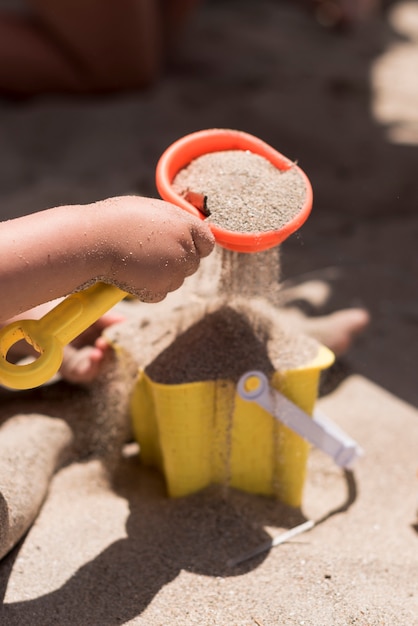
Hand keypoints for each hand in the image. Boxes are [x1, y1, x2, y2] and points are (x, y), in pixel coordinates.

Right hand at [97, 196, 214, 301]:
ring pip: (176, 280)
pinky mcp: (159, 289)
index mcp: (186, 224)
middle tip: (150, 254)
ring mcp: (174, 271)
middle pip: (192, 264)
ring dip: (161, 275)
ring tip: (136, 260)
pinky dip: (147, 288)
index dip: (195, 245)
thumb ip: (173, 223)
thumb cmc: (116, 220)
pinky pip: (160, 292)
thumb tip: (184, 232)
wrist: (93, 240)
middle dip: (176, 262)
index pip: (207, 242)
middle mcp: (185, 248)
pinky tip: (131, 274)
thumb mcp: (151, 210)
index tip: (181, 247)